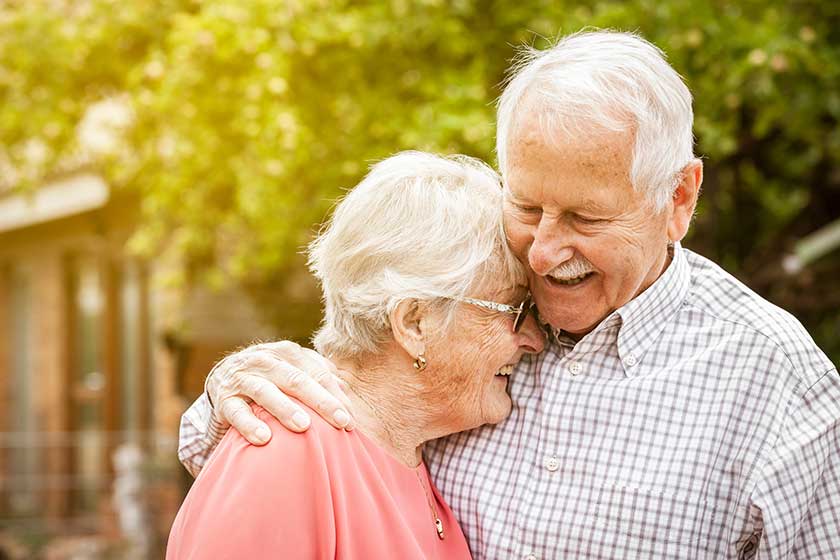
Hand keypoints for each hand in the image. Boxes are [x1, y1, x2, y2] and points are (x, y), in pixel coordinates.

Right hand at [205, 340, 353, 444]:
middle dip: (321, 401)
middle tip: (341, 421)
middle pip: (297, 380)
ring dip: (285, 409)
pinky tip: (264, 438)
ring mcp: (243, 378)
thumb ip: (317, 374)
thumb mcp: (292, 369)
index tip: (351, 419)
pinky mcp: (224, 398)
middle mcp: (265, 361)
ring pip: (266, 392)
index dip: (336, 395)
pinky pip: (237, 412)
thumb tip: (344, 387)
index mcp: (287, 352)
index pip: (317, 373)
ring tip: (304, 426)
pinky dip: (249, 424)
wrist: (223, 376)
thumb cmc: (270, 377)